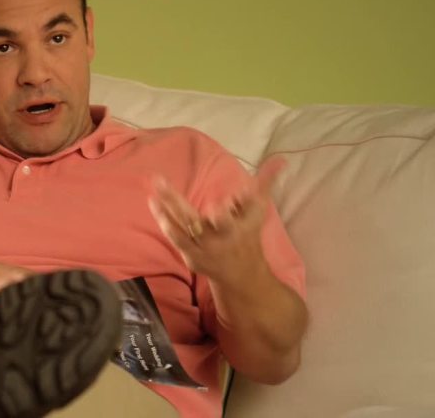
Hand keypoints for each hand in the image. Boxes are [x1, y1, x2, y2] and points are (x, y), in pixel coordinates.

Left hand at [148, 157, 286, 288]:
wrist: (242, 275)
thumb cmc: (248, 235)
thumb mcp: (258, 210)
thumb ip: (265, 183)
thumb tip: (280, 159)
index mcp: (244, 224)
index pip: (244, 209)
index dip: (242, 201)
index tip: (238, 193)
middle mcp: (226, 236)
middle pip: (212, 219)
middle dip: (186, 202)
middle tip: (167, 182)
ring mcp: (208, 248)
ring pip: (187, 227)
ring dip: (169, 209)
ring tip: (154, 191)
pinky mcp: (194, 256)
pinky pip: (177, 239)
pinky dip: (166, 223)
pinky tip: (154, 204)